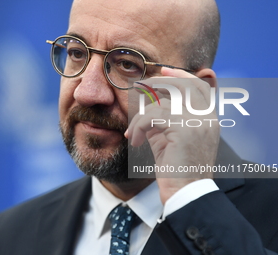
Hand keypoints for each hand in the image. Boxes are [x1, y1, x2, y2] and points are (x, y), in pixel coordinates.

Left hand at [126, 67, 219, 203]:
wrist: (183, 192)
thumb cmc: (175, 167)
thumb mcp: (168, 138)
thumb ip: (162, 118)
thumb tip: (147, 103)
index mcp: (207, 119)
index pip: (199, 86)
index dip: (181, 75)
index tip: (163, 70)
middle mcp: (207, 118)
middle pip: (185, 85)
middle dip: (161, 81)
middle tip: (141, 86)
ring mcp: (198, 123)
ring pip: (162, 104)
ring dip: (141, 117)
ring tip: (134, 134)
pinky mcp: (184, 130)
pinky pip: (153, 117)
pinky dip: (139, 127)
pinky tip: (136, 141)